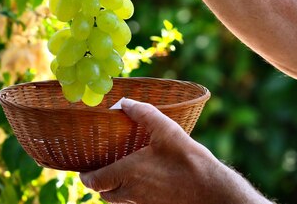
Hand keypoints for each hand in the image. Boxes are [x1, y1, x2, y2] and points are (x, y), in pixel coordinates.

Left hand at [79, 99, 270, 203]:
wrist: (212, 191)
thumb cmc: (189, 161)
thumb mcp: (167, 130)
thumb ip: (143, 114)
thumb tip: (124, 102)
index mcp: (128, 173)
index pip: (95, 182)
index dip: (86, 176)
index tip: (84, 168)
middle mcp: (132, 192)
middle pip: (104, 194)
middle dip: (99, 183)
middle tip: (100, 169)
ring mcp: (144, 203)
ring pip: (119, 201)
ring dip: (114, 190)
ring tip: (119, 174)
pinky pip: (135, 203)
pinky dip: (131, 194)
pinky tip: (143, 180)